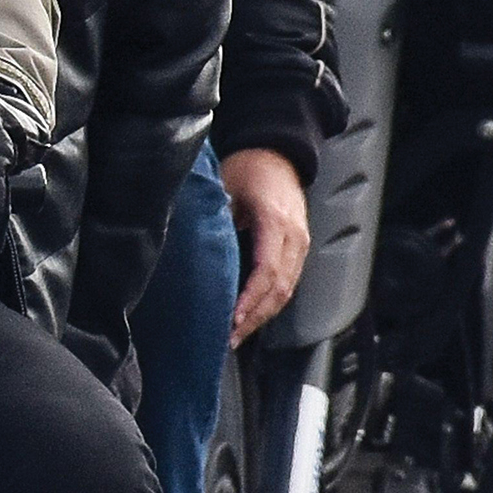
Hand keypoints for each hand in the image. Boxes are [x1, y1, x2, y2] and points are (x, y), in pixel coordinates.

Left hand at [223, 147, 310, 344]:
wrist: (277, 155)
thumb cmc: (247, 168)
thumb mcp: (225, 186)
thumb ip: (215, 218)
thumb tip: (192, 248)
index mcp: (275, 222)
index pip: (266, 272)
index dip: (249, 300)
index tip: (231, 319)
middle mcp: (295, 238)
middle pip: (279, 289)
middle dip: (254, 317)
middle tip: (228, 338)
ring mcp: (300, 245)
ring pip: (286, 291)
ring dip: (262, 315)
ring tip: (235, 335)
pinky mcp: (299, 250)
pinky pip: (287, 282)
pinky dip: (269, 303)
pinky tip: (249, 316)